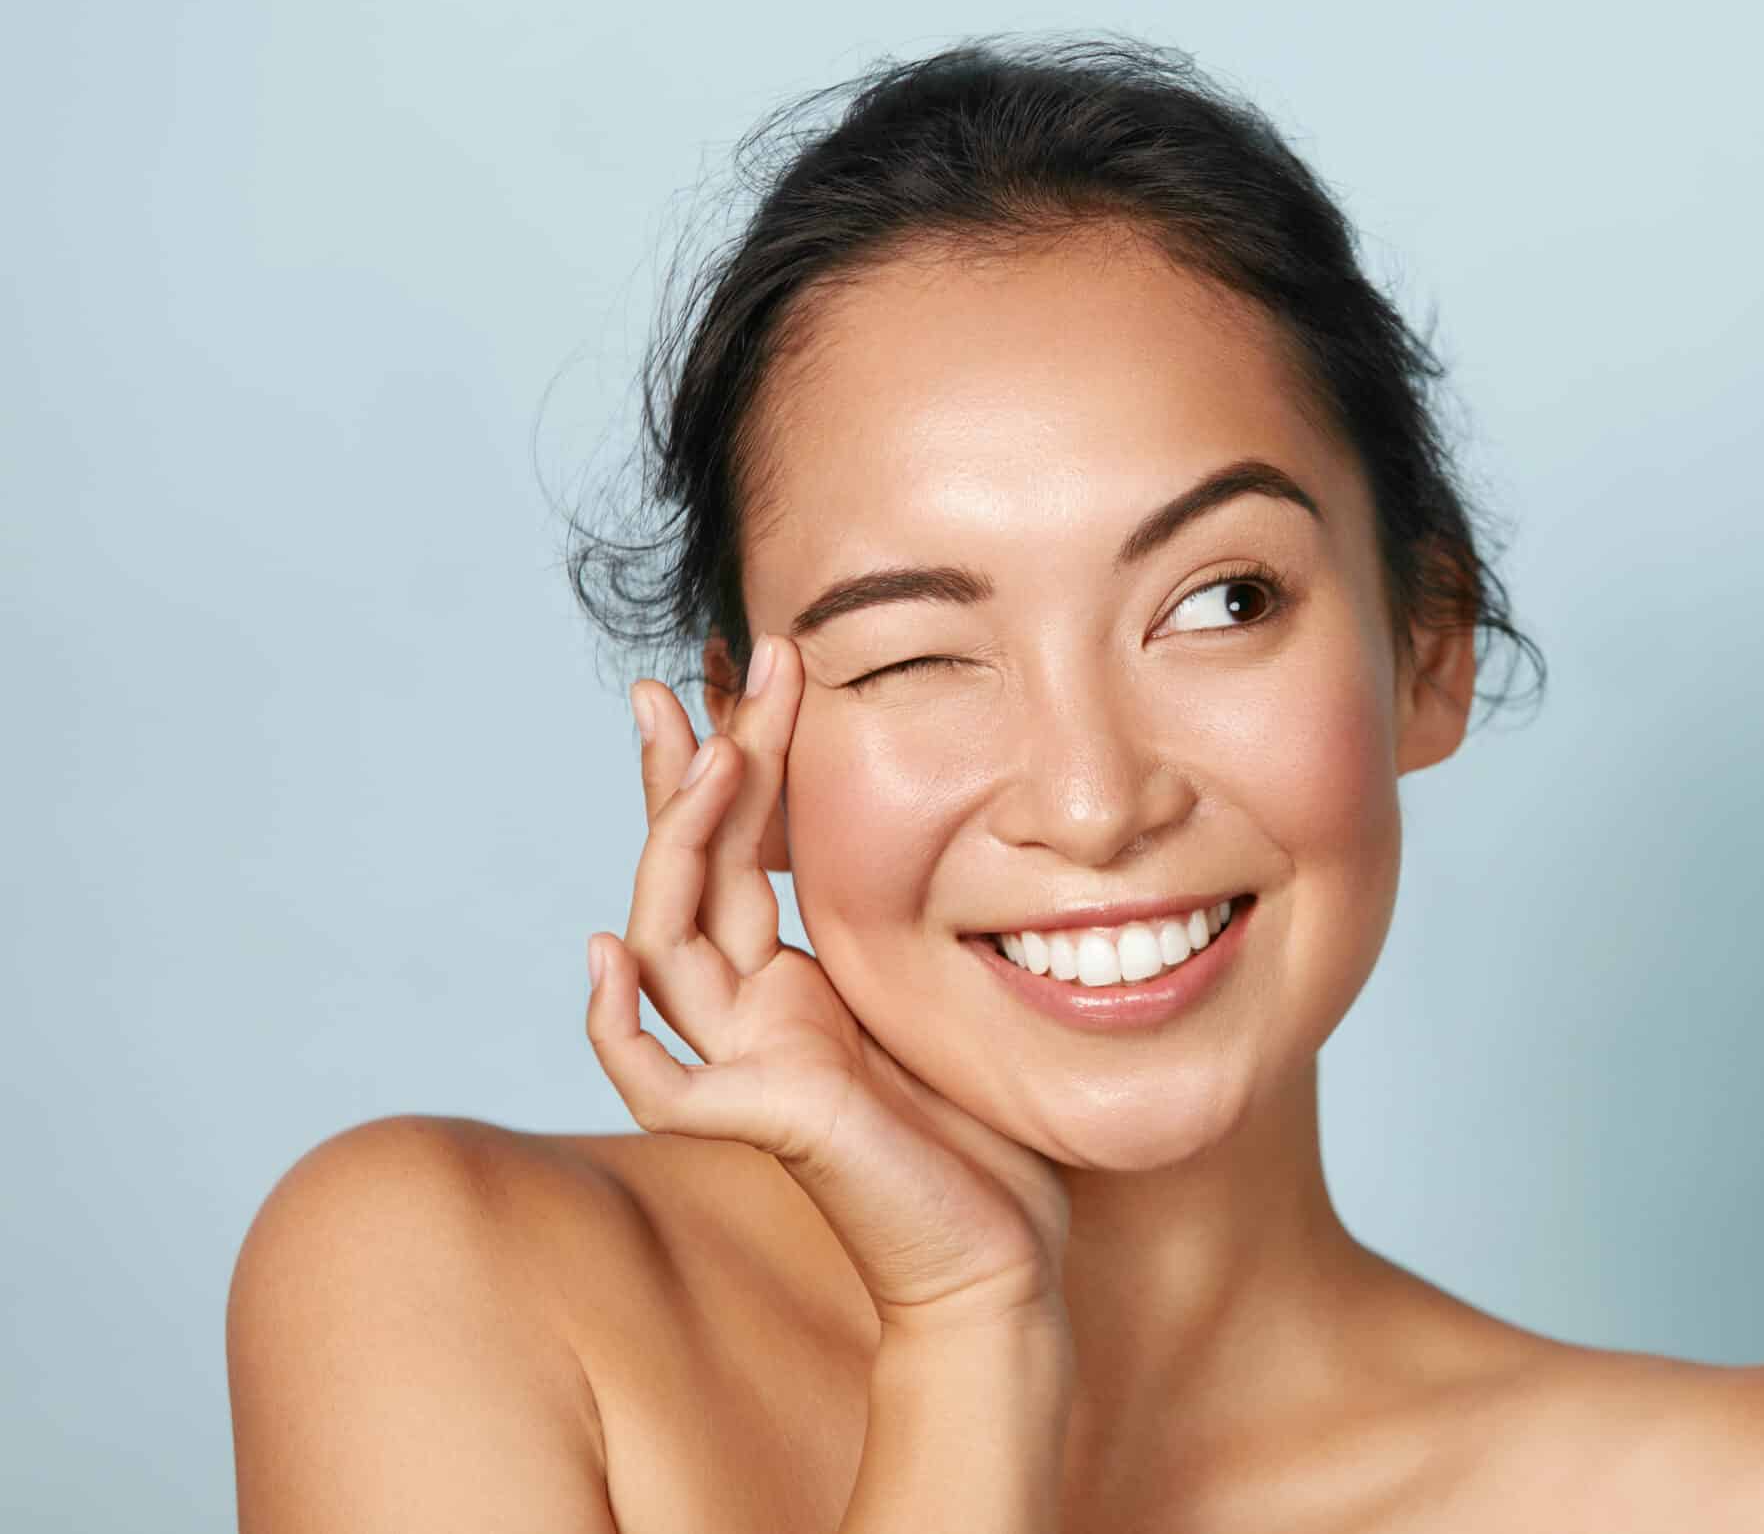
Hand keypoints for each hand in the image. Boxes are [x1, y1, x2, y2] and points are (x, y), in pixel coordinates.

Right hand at [584, 634, 1069, 1337]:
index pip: (744, 850)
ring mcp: (745, 1066)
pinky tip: (608, 953)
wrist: (1001, 1252)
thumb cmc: (985, 1133)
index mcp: (797, 981)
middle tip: (696, 671)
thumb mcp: (948, 988)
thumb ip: (914, 921)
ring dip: (678, 846)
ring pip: (667, 944)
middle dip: (695, 770)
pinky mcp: (754, 1122)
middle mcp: (756, 1014)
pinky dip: (617, 1022)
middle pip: (693, 872)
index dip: (742, 759)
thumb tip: (946, 806)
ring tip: (713, 754)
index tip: (754, 665)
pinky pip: (655, 1077)